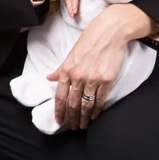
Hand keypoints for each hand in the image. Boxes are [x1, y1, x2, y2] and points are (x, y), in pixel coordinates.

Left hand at [46, 4, 152, 130]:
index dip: (59, 111)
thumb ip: (61, 68)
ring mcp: (92, 79)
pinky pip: (100, 100)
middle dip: (72, 118)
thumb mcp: (71, 53)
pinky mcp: (106, 81)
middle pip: (73, 103)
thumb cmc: (90, 40)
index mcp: (67, 69)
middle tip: (73, 127)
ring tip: (83, 125)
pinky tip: (94, 115)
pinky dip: (96, 110)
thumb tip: (49, 78)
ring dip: (84, 118)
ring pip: (86, 105)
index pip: (60, 96)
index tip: (58, 120)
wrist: (109, 32)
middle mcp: (78, 76)